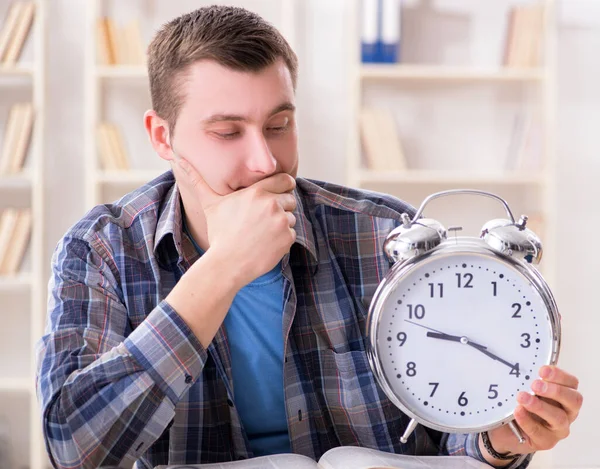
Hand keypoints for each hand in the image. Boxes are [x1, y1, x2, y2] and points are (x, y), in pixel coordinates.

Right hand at [173, 156, 296, 287]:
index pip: (285, 180)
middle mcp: (272, 203)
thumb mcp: (210, 204)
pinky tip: (266, 245)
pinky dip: (283, 240)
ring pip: (291, 218)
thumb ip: (199, 181)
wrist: (227, 263)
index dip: (284, 187)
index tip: (280, 193)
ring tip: (262, 234)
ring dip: (282, 225)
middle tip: (264, 221)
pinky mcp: (287, 238)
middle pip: (291, 199)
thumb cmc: (219, 233)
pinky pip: (292, 234)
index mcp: (257, 192)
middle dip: (282, 208)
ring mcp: (281, 221)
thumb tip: (178, 161)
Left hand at [487, 365, 582, 456]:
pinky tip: (517, 411)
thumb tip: (520, 365)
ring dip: (539, 406)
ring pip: (558, 418)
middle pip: (573, 400)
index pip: (571, 383)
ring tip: (522, 398)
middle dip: (555, 391)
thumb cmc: (518, 404)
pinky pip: (539, 432)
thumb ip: (527, 378)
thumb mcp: (523, 388)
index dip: (559, 375)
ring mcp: (558, 428)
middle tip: (535, 385)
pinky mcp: (546, 441)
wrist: (504, 428)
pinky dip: (527, 420)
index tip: (542, 371)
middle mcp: (566, 411)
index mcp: (563, 394)